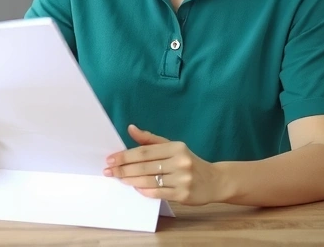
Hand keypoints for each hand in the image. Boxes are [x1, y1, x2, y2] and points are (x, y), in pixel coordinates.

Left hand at [104, 124, 226, 204]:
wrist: (214, 181)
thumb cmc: (188, 162)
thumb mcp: (172, 146)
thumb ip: (150, 140)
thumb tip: (131, 128)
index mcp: (175, 147)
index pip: (144, 151)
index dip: (125, 155)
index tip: (110, 159)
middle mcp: (180, 161)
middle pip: (144, 166)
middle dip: (123, 169)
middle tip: (109, 171)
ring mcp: (183, 179)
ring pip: (149, 180)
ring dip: (131, 180)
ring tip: (119, 179)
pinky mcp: (184, 194)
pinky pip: (159, 193)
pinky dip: (145, 191)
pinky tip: (135, 188)